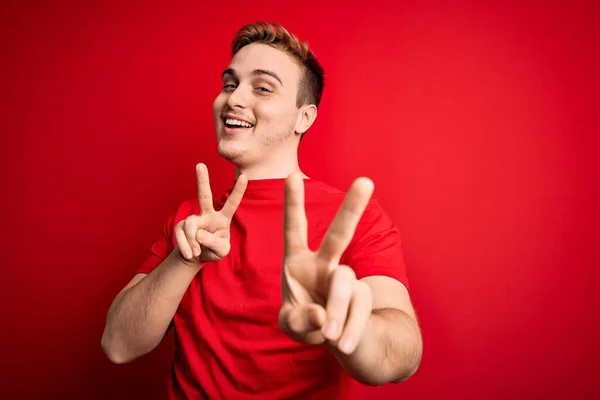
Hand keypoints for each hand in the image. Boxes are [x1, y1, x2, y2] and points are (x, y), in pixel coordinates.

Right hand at [174, 163, 246, 264]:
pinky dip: (185, 246)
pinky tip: (190, 254)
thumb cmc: (214, 250)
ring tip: (196, 251)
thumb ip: (214, 242)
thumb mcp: (221, 251)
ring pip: (191, 224)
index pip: (232, 203)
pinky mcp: (182, 225)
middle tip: (200, 164)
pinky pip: (181, 234)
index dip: (238, 191)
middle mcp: (208, 215)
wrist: (196, 256)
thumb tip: (199, 233)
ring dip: (193, 241)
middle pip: (205, 196)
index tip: (244, 176)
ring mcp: (194, 219)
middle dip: (202, 180)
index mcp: (223, 218)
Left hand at [278, 172, 374, 354]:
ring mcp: (346, 279)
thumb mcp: (292, 324)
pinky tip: (343, 345)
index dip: (294, 204)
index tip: (293, 176)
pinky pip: (358, 309)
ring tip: (330, 337)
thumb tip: (322, 314)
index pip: (295, 230)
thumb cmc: (308, 322)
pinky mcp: (363, 297)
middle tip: (366, 181)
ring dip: (336, 312)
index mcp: (299, 262)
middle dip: (351, 208)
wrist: (341, 341)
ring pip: (344, 284)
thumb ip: (298, 319)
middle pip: (339, 234)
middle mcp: (324, 265)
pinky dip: (349, 331)